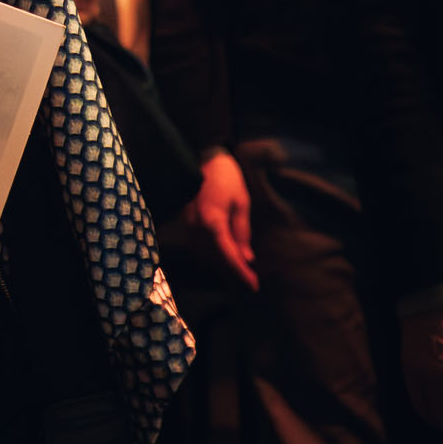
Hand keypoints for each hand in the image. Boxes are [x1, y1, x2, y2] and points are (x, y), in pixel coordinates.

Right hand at [185, 149, 256, 291]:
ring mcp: (189, 224)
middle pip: (215, 259)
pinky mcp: (187, 222)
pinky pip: (199, 246)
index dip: (241, 272)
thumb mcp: (242, 203)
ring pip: (206, 255)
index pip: (227, 254)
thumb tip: (247, 259)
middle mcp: (197, 226)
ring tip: (241, 273)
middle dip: (234, 272)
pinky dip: (213, 255)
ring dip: (222, 266)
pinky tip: (225, 258)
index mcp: (212, 221)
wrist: (205, 157)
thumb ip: (242, 232)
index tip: (254, 286)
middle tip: (252, 282)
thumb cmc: (227, 178)